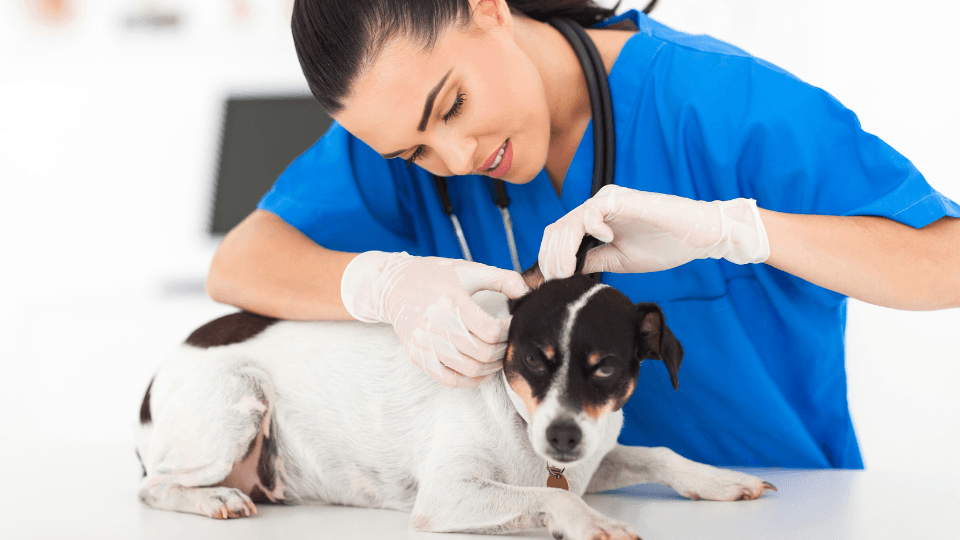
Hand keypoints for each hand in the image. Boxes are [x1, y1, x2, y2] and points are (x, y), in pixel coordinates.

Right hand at [341, 252, 527, 387]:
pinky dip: (470, 380)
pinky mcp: (418, 356)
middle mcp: (437, 325)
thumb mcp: (469, 270)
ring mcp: (426, 344)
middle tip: (507, 342)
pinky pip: (449, 380)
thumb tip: (527, 292)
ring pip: (470, 369)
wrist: (393, 285)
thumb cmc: (436, 276)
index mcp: (453, 302)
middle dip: (503, 350)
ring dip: (491, 367)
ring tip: (497, 355)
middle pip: (483, 352)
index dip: (508, 331)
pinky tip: (481, 370)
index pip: (491, 330)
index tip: (510, 324)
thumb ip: (502, 278)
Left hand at [539, 185, 769, 279]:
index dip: (547, 260)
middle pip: (555, 231)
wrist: (695, 236)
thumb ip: (589, 261)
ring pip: (567, 223)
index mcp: (592, 222)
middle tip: (556, 281)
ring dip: (563, 251)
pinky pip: (592, 211)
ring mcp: (605, 201)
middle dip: (551, 259)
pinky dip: (592, 228)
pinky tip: (606, 240)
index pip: (557, 238)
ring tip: (569, 271)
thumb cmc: (661, 246)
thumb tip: (560, 273)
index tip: (548, 284)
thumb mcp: (616, 260)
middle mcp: (594, 209)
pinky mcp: (620, 199)